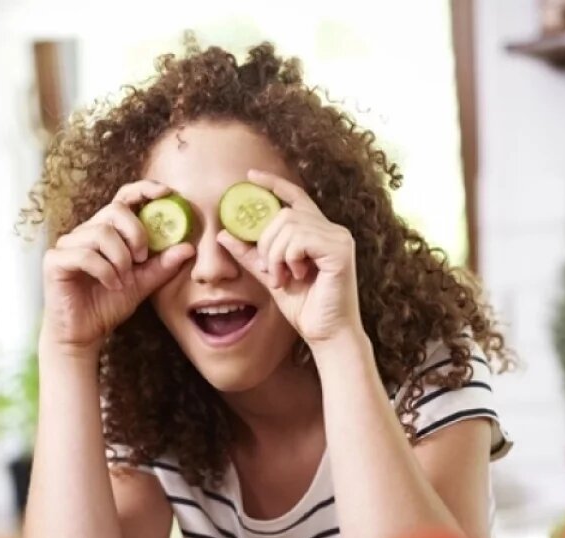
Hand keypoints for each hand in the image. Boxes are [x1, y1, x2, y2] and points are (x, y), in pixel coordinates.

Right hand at [42, 180, 194, 354]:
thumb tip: (188, 247)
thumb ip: (162, 266)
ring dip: (120, 258)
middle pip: (115, 211)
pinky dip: (104, 270)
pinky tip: (111, 285)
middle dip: (136, 234)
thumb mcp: (143, 284)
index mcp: (107, 232)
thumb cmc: (107, 305)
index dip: (144, 189)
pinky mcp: (55, 260)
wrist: (83, 335)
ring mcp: (68, 244)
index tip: (166, 193)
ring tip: (123, 280)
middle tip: (142, 259)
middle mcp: (86, 232)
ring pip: (101, 232)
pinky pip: (85, 254)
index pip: (123, 198)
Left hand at [217, 169, 361, 345]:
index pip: (295, 196)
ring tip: (282, 278)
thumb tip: (224, 233)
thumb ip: (250, 255)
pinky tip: (297, 276)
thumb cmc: (304, 307)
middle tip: (269, 270)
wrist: (326, 334)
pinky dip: (289, 257)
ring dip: (275, 254)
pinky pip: (300, 239)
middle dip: (266, 242)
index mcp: (317, 231)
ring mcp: (338, 238)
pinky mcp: (340, 250)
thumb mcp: (270, 277)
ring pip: (289, 225)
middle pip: (283, 213)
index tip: (250, 176)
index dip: (273, 183)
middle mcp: (332, 229)